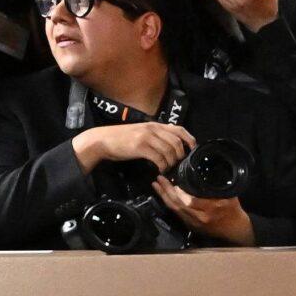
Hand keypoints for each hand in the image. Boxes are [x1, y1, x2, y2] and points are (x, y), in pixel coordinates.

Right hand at [74, 121, 195, 172]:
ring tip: (167, 168)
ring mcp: (146, 137)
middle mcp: (152, 129)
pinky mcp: (140, 147)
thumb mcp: (141, 132)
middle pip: (177, 143)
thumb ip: (156, 135)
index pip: (179, 129)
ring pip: (169, 152)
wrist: (102, 140)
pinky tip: (160, 170)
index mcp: (154, 125)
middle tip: (177, 164)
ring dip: (171, 163)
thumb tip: (171, 143)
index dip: (190, 140)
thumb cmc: (121, 138)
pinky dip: (162, 166)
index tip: (193, 150)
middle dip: (180, 156)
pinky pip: (159, 158)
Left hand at [151, 174, 257, 245]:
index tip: (173, 181)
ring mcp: (194, 223)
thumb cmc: (234, 211)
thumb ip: (217, 187)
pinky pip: (177, 213)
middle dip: (166, 191)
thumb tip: (204, 173)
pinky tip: (164, 196)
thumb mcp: (230, 196)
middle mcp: (200, 217)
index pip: (190, 200)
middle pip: (178, 204)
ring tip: (156, 185)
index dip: (179, 191)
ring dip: (164, 197)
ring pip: (175, 209)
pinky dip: (169, 203)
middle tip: (159, 179)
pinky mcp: (191, 226)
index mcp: (211, 208)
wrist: (235, 230)